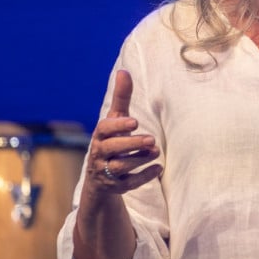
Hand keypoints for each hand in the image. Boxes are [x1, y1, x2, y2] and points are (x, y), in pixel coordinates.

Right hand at [85, 70, 161, 195]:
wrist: (100, 176)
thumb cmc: (112, 139)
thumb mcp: (115, 119)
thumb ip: (121, 98)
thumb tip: (123, 71)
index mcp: (100, 135)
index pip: (104, 129)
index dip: (118, 126)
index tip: (134, 122)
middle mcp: (100, 154)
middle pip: (113, 149)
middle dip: (131, 145)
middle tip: (151, 140)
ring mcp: (107, 171)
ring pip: (121, 167)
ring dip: (139, 160)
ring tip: (156, 151)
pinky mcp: (116, 187)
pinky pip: (129, 184)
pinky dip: (144, 176)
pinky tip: (158, 168)